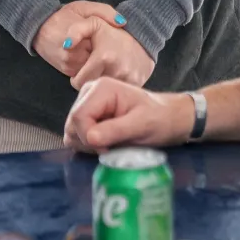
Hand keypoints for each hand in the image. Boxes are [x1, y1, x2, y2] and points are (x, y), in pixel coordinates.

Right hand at [34, 1, 126, 77]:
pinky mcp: (68, 72)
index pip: (106, 43)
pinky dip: (91, 68)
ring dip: (99, 62)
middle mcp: (74, 52)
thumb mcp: (83, 7)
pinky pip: (87, 74)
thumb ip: (104, 11)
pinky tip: (91, 58)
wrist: (38, 28)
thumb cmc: (62, 16)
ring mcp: (70, 64)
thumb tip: (122, 22)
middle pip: (101, 58)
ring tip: (99, 52)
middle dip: (106, 53)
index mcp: (80, 33)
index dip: (112, 41)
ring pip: (95, 68)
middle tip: (107, 45)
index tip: (113, 38)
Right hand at [65, 79, 188, 150]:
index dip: (89, 138)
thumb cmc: (159, 119)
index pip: (79, 117)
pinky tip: (106, 145)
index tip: (108, 150)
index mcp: (101, 89)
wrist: (168, 118)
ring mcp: (87, 104)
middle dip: (88, 142)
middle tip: (111, 148)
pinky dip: (88, 145)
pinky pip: (76, 135)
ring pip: (72, 131)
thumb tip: (90, 138)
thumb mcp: (141, 125)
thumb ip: (115, 130)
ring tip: (111, 145)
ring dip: (88, 145)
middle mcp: (89, 93)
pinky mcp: (88, 116)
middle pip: (72, 124)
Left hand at [68, 21, 154, 89]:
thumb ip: (75, 30)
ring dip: (102, 86)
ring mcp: (129, 79)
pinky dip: (115, 88)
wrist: (144, 37)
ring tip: (103, 73)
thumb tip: (66, 45)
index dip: (76, 78)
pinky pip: (118, 94)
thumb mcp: (93, 23)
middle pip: (92, 90)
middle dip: (89, 82)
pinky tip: (115, 76)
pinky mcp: (137, 86)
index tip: (81, 71)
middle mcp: (117, 70)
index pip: (78, 82)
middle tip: (91, 72)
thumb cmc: (113, 32)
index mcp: (104, 57)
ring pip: (105, 93)